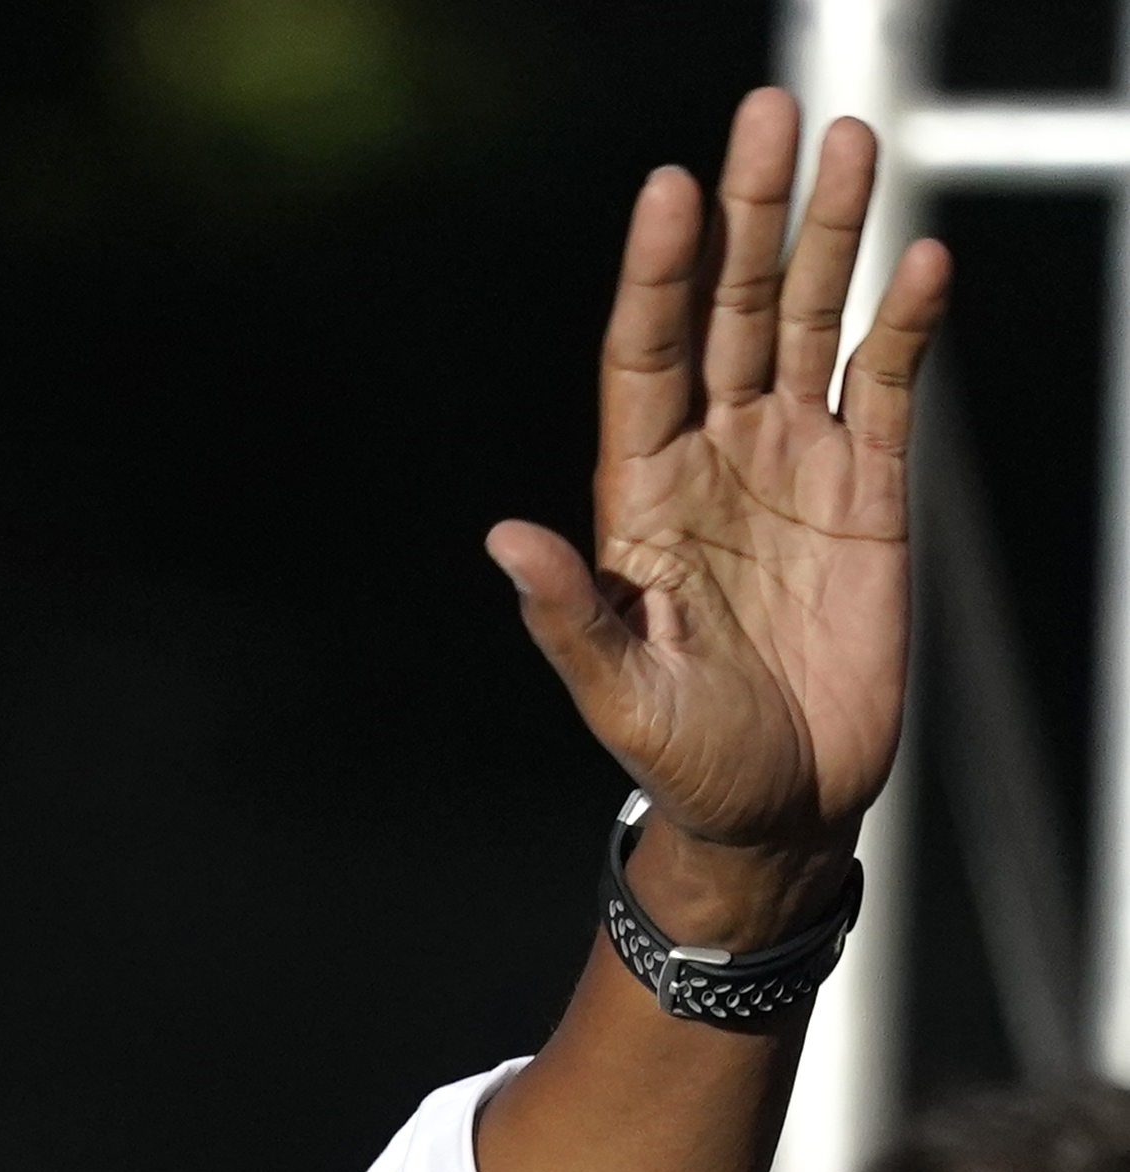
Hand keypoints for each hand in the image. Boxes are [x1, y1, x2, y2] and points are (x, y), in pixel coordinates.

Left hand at [491, 89, 948, 936]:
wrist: (776, 808)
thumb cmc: (682, 759)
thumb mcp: (616, 693)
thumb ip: (567, 614)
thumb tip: (505, 539)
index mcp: (640, 495)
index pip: (646, 357)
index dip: (659, 276)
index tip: (669, 191)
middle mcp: (714, 459)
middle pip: (731, 310)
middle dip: (749, 213)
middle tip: (765, 111)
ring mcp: (793, 467)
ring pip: (808, 324)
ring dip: (827, 237)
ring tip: (848, 139)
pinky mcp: (869, 494)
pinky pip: (886, 388)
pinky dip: (904, 325)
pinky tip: (917, 263)